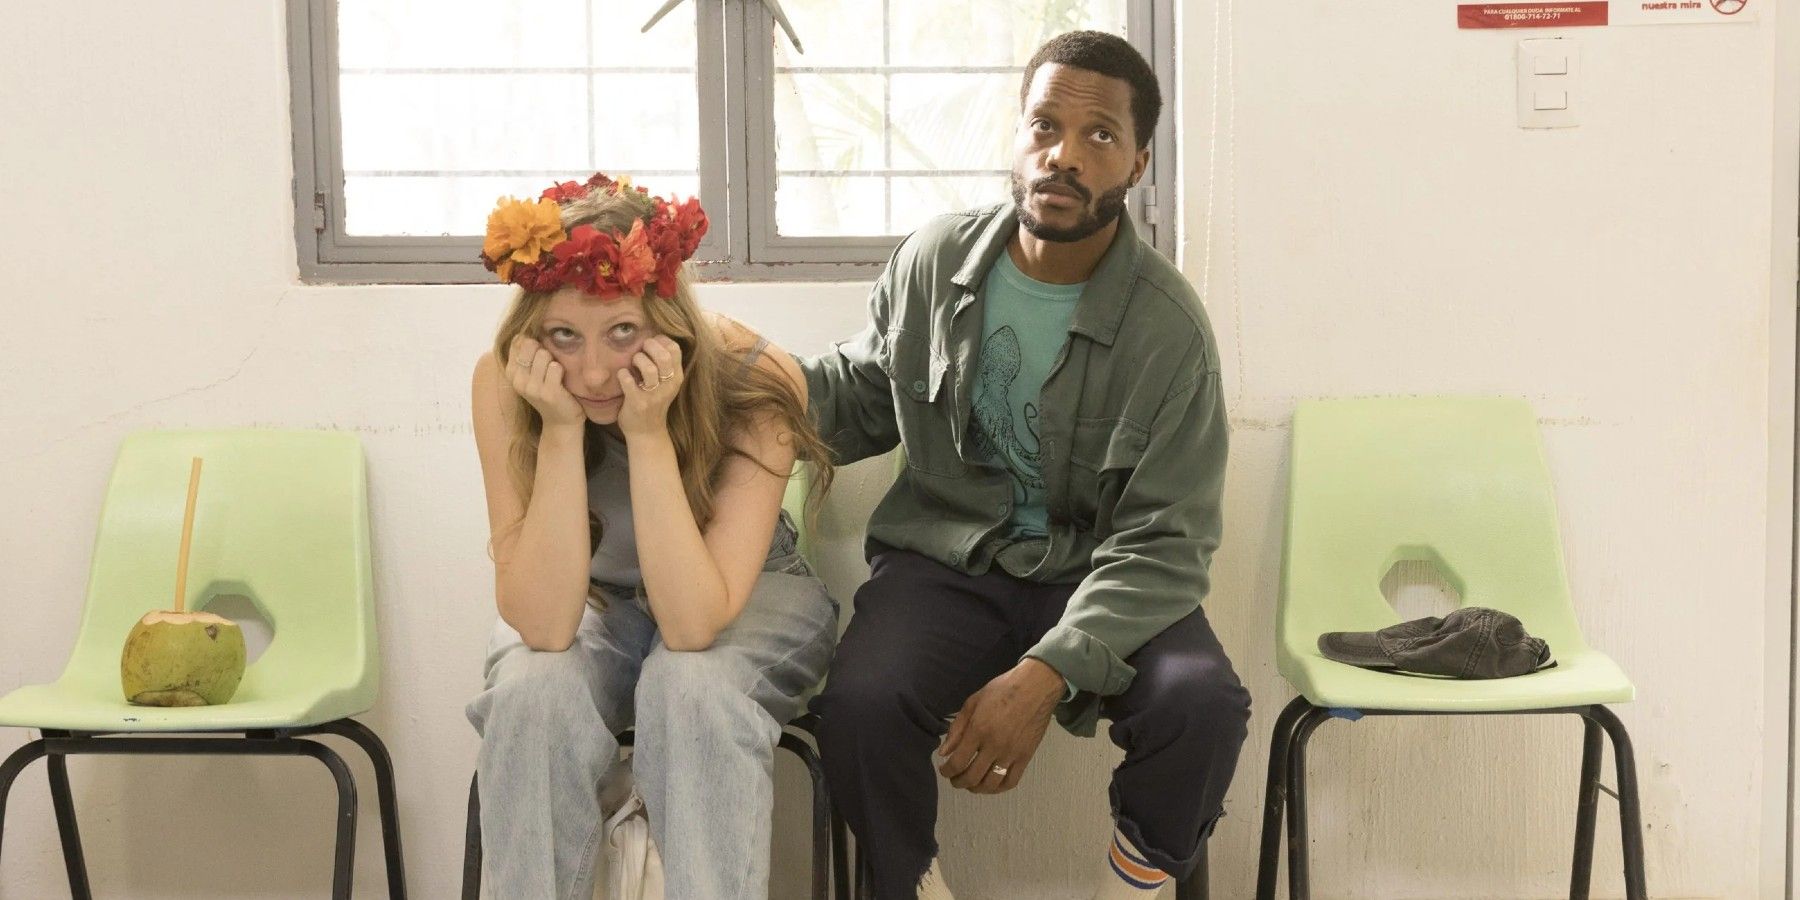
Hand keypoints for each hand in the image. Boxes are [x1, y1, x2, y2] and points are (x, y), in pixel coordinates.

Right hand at [507, 336, 583, 430]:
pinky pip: (556, 367)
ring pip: (544, 354)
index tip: (539, 357)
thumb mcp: (532, 372)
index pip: (518, 341)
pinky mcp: (548, 393)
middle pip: (530, 344)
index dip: (533, 342)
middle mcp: (517, 380)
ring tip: (555, 375)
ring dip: (554, 360)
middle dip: (544, 350)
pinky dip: (561, 370)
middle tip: (549, 367)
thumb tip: (522, 332)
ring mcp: (532, 388)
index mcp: (511, 372)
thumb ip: (525, 353)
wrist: (562, 420)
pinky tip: (561, 381)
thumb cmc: (549, 389)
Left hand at [617, 335, 684, 438]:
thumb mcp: (666, 384)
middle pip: (664, 356)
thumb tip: (652, 338)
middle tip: (640, 349)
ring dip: (638, 360)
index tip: (651, 343)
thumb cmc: (653, 403)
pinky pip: (629, 382)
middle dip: (649, 346)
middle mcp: (668, 386)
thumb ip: (664, 365)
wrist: (647, 433)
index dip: (661, 340)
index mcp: (676, 378)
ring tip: (633, 363)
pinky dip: (623, 374)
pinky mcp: (638, 403)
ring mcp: (653, 396)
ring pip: (649, 369)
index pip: (675, 349)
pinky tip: (623, 376)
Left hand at [935, 658, 1064, 793]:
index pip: (957, 762)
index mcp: (978, 730)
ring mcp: (1011, 753)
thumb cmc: (1002, 690)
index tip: (944, 770)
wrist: (1036, 687)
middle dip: (958, 782)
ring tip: (971, 783)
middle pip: (972, 777)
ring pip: (991, 784)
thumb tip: (944, 752)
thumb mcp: (973, 702)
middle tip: (954, 779)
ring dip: (976, 788)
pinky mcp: (1026, 757)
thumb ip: (956, 729)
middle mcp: (994, 746)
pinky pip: (1011, 781)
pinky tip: (991, 784)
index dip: (947, 771)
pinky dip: (998, 788)